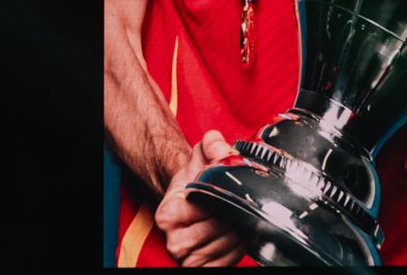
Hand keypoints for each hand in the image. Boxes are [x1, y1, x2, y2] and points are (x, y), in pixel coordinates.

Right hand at [153, 130, 244, 265]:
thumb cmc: (193, 183)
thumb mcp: (200, 158)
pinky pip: (231, 259)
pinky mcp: (202, 268)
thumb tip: (218, 144)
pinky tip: (232, 232)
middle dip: (233, 213)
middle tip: (230, 203)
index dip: (221, 198)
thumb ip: (211, 146)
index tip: (222, 190)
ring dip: (238, 229)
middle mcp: (174, 240)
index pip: (208, 208)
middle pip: (221, 228)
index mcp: (168, 214)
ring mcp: (188, 258)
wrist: (189, 202)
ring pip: (229, 244)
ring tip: (231, 217)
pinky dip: (238, 246)